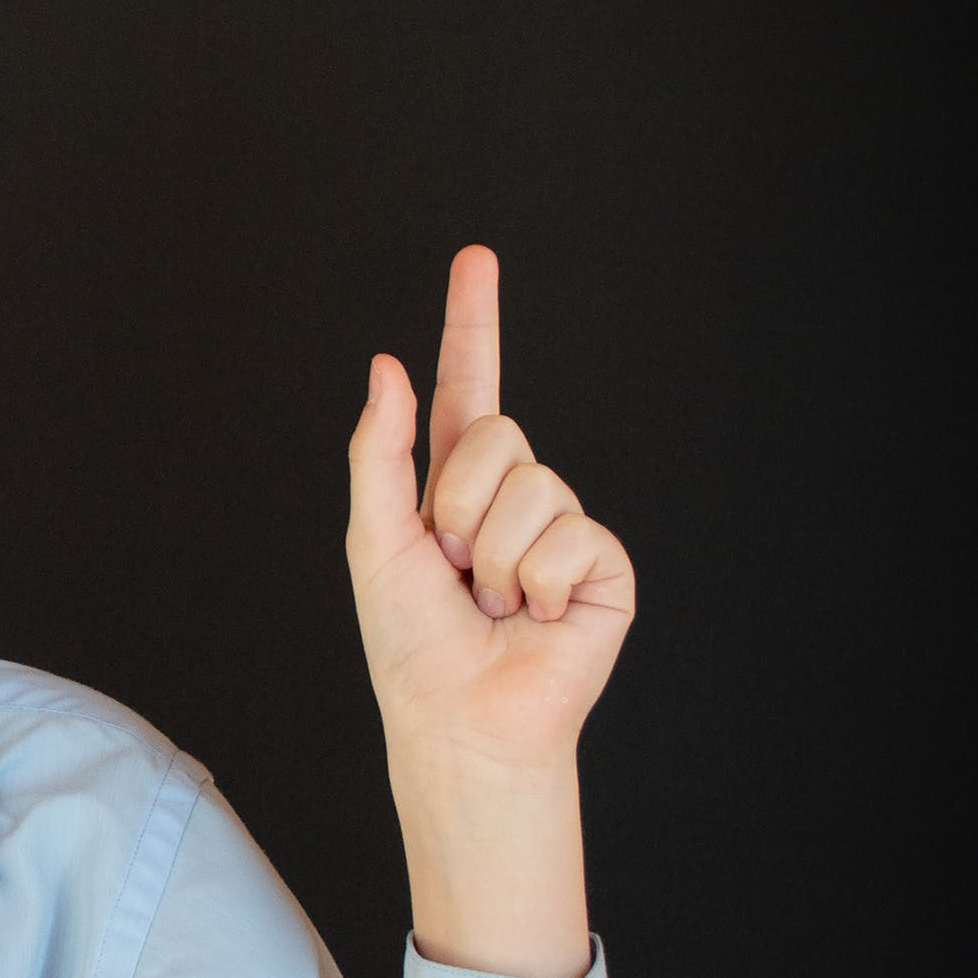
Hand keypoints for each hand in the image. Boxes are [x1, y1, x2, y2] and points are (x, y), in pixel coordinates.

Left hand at [346, 245, 635, 779]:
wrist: (457, 719)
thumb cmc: (411, 643)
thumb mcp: (375, 539)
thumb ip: (380, 451)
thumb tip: (388, 366)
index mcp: (454, 484)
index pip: (470, 387)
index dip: (474, 324)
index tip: (477, 258)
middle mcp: (513, 497)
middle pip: (498, 433)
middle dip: (457, 503)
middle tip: (453, 569)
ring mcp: (562, 528)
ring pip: (532, 484)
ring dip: (494, 554)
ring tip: (490, 603)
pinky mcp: (603, 566)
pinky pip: (569, 535)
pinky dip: (536, 583)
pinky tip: (534, 618)